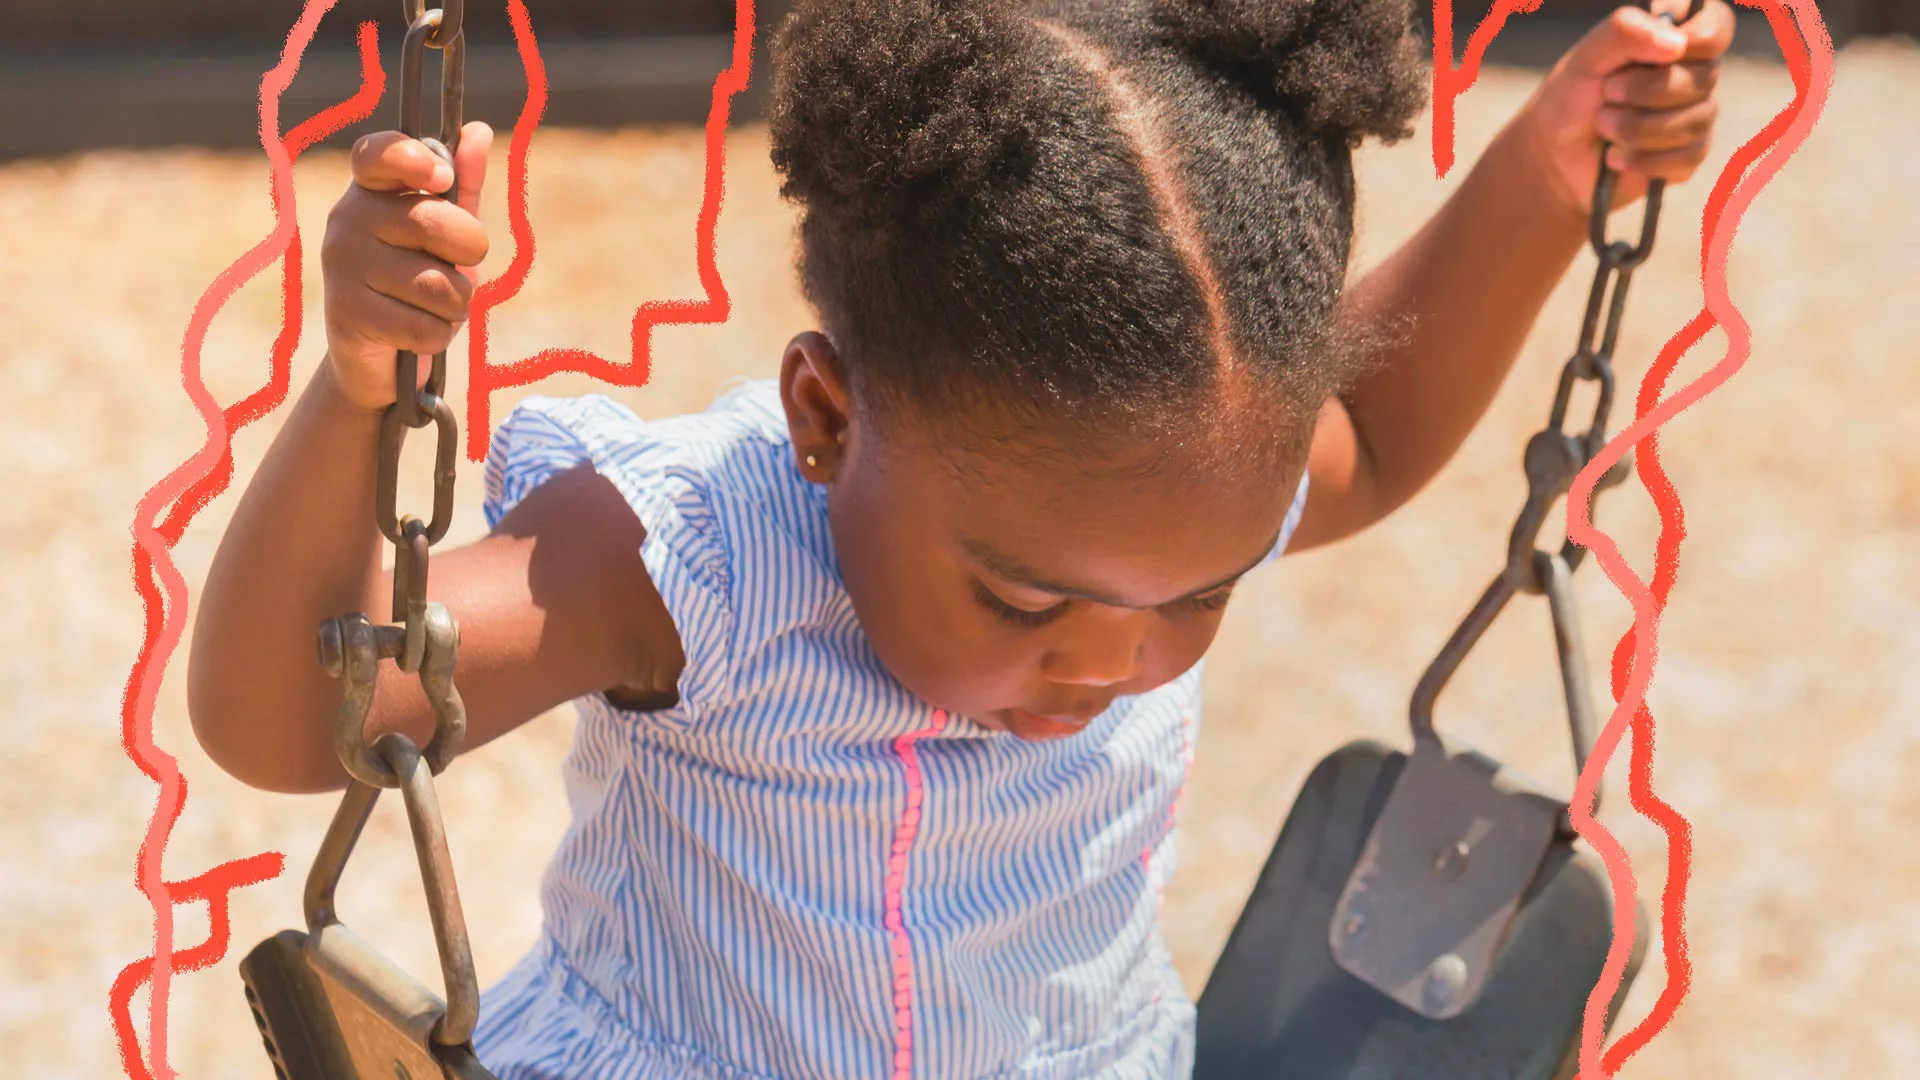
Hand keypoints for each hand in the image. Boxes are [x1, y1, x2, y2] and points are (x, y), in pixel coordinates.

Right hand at [321, 122, 493, 412]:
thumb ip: (463, 186)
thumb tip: (480, 130)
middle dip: (470, 254)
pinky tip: (418, 333)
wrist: (378, 357)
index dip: (411, 158)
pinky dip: (438, 336)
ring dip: (456, 305)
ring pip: (437, 284)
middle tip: (460, 268)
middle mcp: (347, 218)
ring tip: (437, 306)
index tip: (440, 178)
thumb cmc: (418, 282)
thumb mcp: (447, 235)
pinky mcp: (346, 313)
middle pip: (434, 223)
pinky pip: (425, 326)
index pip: (377, 152)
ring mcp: (341, 265)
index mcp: (372, 189)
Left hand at [1518, 1, 1735, 219]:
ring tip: (1604, 126)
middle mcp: (1693, 72)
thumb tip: (1676, 42)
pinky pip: (1687, 156)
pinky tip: (1616, 156)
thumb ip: (1622, 33)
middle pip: (1706, 77)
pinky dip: (1643, 158)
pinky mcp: (1688, 154)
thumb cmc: (1569, 99)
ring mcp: (1695, 113)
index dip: (1698, 38)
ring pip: (1697, 120)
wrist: (1554, 158)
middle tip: (1607, 93)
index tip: (1665, 51)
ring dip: (1638, 128)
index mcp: (1673, 37)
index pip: (1716, 25)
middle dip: (1647, 91)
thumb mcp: (1584, 59)